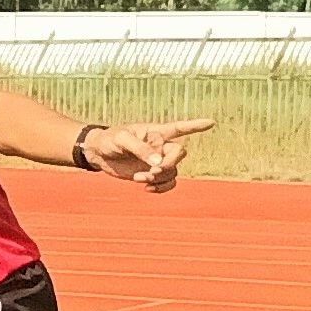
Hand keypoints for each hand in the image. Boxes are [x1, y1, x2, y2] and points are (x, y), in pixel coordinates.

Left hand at [83, 118, 214, 193]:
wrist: (98, 153)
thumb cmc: (109, 140)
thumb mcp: (122, 140)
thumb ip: (141, 148)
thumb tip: (158, 162)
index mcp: (155, 132)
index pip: (179, 128)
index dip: (195, 126)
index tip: (212, 122)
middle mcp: (160, 145)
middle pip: (178, 154)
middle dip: (168, 164)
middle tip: (151, 171)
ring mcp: (157, 160)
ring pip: (172, 170)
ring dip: (159, 177)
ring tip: (140, 178)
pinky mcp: (152, 173)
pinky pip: (168, 182)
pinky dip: (162, 187)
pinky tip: (147, 188)